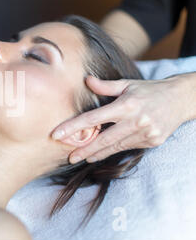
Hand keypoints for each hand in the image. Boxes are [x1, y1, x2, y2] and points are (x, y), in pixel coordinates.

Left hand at [51, 75, 190, 163]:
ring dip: (97, 153)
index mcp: (126, 105)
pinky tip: (102, 152)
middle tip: (69, 157)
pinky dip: (114, 150)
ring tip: (83, 158)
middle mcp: (136, 121)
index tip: (57, 135)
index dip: (73, 128)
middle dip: (84, 150)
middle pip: (103, 140)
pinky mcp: (153, 142)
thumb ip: (105, 86)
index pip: (93, 118)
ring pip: (115, 147)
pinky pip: (128, 147)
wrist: (181, 99)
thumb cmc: (150, 90)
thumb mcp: (128, 84)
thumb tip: (86, 80)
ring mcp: (146, 133)